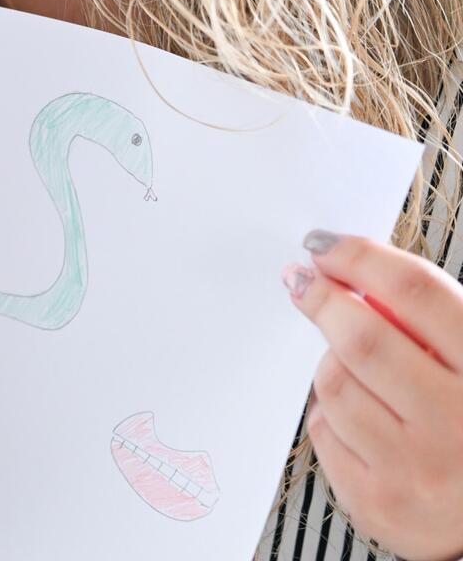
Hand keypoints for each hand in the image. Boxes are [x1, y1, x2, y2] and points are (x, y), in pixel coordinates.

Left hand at [286, 231, 462, 560]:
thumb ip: (433, 321)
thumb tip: (352, 269)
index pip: (417, 295)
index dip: (362, 259)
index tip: (325, 246)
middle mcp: (455, 427)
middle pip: (363, 339)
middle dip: (323, 299)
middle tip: (303, 280)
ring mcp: (414, 470)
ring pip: (333, 384)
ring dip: (333, 364)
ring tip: (358, 370)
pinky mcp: (376, 503)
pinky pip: (323, 431)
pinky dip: (331, 413)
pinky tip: (360, 418)